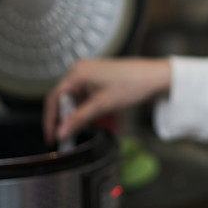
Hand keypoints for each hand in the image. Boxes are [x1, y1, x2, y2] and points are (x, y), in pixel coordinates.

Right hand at [42, 58, 170, 142]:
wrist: (155, 77)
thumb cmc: (132, 85)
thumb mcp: (102, 106)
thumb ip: (79, 120)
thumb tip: (61, 133)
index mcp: (77, 73)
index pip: (54, 98)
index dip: (51, 120)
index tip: (52, 137)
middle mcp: (80, 70)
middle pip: (64, 98)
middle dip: (67, 118)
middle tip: (68, 137)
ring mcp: (90, 73)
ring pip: (76, 98)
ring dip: (79, 114)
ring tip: (86, 127)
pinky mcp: (99, 77)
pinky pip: (86, 95)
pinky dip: (88, 108)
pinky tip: (96, 118)